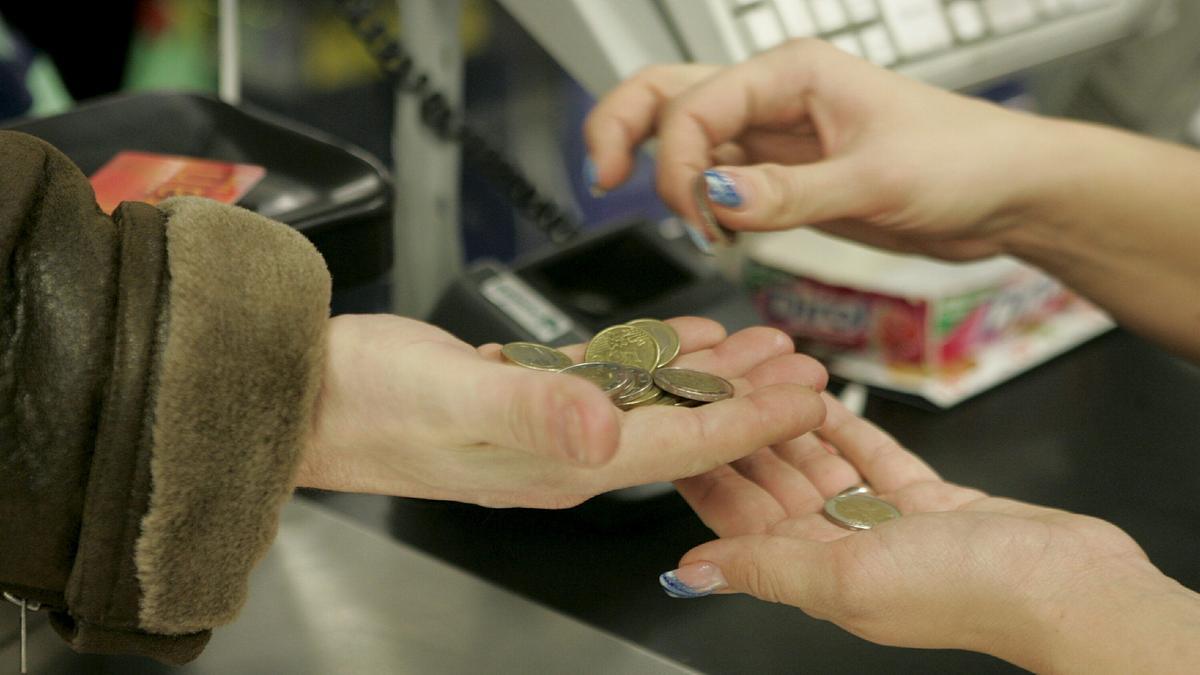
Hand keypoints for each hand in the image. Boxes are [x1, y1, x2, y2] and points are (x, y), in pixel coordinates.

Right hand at [297, 314, 826, 508]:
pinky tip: (675, 340)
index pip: (680, 443)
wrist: (302, 396)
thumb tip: (604, 426)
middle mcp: (560, 452)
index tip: (807, 399)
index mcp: (560, 460)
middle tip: (806, 369)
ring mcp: (542, 428)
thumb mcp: (454, 398)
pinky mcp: (520, 398)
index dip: (750, 420)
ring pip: (650, 400)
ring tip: (760, 346)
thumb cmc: (366, 404)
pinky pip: (604, 381)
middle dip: (748, 399)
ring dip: (708, 373)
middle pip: (681, 425)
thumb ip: (534, 410)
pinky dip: (648, 358)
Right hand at [585, 40, 1051, 260]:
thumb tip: (715, 195)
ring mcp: (776, 140)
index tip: (696, 217)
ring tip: (678, 221)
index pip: (693, 105)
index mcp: (794, 74)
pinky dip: (699, 204)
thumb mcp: (877, 179)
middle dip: (624, 130)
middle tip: (601, 178)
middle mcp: (776, 98)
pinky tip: (711, 230)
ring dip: (662, 173)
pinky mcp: (785, 179)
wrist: (1007, 195)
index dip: (675, 162)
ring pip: (687, 140)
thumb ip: (789, 192)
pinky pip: (720, 182)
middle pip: (667, 96)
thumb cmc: (966, 160)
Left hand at [662, 394, 1175, 669]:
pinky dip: (845, 428)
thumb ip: (766, 568)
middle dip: (748, 432)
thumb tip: (689, 572)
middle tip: (723, 380)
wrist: (1067, 585)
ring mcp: (884, 525)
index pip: (740, 517)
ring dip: (793, 422)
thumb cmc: (963, 592)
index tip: (683, 423)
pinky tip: (820, 400)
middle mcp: (842, 551)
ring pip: (820, 464)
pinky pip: (871, 456)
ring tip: (763, 377)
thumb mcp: (846, 577)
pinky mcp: (926, 500)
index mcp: (814, 575)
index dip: (709, 469)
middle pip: (776, 484)